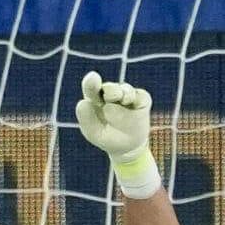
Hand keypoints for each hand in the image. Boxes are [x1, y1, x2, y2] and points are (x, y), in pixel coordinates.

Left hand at [76, 72, 161, 197]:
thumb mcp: (94, 133)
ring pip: (125, 90)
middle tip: (110, 97)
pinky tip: (131, 106)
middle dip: (111, 91)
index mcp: (95, 99)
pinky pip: (139, 95)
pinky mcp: (141, 98)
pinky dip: (135, 100)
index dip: (91, 82)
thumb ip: (86, 119)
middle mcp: (110, 93)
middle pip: (110, 87)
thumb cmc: (107, 138)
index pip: (91, 87)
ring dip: (123, 96)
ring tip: (122, 105)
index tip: (93, 78)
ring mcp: (126, 94)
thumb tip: (83, 102)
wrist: (128, 147)